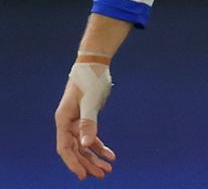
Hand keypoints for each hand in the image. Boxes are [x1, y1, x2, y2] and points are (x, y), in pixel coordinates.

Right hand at [55, 65, 116, 179]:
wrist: (95, 64)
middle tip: (102, 175)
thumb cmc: (90, 80)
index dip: (73, 163)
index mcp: (63, 120)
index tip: (83, 175)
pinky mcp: (86, 119)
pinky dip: (100, 147)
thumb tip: (86, 145)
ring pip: (84, 146)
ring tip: (107, 170)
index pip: (65, 148)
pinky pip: (91, 137)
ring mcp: (76, 122)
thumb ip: (88, 124)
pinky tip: (110, 155)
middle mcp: (67, 123)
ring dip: (94, 158)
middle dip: (87, 164)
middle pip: (75, 150)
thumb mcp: (91, 102)